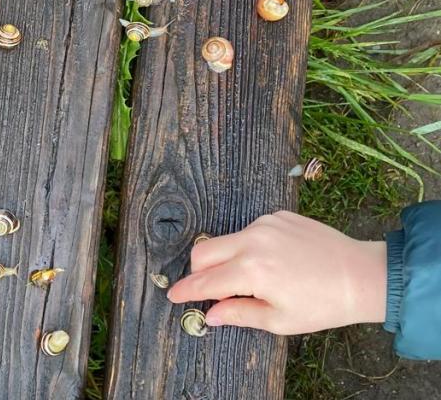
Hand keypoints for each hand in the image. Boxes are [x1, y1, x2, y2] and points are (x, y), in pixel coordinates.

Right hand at [168, 211, 386, 334]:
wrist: (363, 276)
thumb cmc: (323, 304)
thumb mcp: (279, 320)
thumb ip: (238, 314)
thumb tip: (211, 314)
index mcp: (252, 270)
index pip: (205, 281)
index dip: (186, 291)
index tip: (174, 296)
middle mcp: (253, 240)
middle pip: (202, 252)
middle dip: (199, 272)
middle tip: (213, 291)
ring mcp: (265, 224)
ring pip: (225, 240)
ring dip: (226, 260)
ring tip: (252, 280)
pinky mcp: (278, 216)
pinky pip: (248, 231)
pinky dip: (248, 247)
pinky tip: (271, 262)